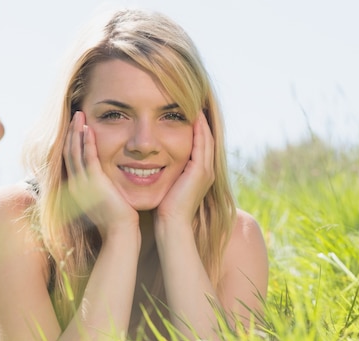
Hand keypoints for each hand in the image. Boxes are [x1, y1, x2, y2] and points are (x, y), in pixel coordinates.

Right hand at [64, 112, 138, 237]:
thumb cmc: (118, 220)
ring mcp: (83, 184)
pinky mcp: (94, 183)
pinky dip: (87, 142)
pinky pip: (88, 158)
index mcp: (78, 189)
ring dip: (77, 132)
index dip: (72, 142)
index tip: (76, 127)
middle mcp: (76, 185)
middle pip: (68, 152)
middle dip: (71, 132)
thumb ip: (103, 187)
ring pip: (75, 152)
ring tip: (79, 115)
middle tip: (75, 115)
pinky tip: (88, 129)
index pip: (71, 160)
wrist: (120, 233)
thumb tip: (107, 180)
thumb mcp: (106, 200)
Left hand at [155, 111, 214, 226]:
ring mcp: (206, 169)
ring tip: (195, 101)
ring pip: (206, 136)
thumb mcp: (166, 183)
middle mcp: (207, 169)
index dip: (195, 125)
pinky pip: (202, 143)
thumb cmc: (164, 208)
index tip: (185, 109)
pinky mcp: (201, 171)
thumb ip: (165, 171)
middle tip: (194, 99)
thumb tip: (151, 160)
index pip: (200, 142)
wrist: (171, 224)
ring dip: (201, 119)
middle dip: (200, 118)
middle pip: (207, 136)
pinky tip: (192, 115)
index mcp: (199, 171)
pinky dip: (198, 128)